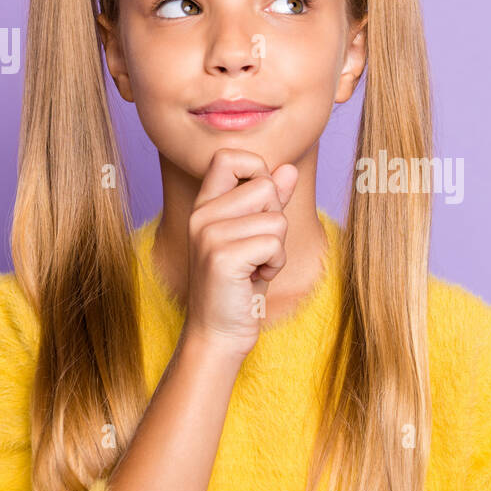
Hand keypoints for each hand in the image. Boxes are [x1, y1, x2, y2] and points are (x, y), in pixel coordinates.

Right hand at [180, 148, 299, 358]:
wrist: (218, 333)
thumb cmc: (240, 285)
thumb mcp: (256, 237)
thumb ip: (270, 201)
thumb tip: (289, 168)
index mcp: (204, 205)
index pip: (229, 156)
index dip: (258, 170)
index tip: (260, 205)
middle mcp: (201, 214)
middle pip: (266, 187)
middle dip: (276, 220)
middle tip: (257, 250)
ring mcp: (208, 234)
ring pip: (276, 218)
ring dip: (278, 248)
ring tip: (255, 267)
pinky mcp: (221, 256)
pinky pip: (274, 243)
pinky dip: (276, 264)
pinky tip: (256, 278)